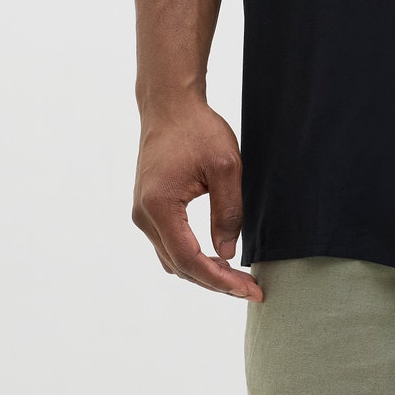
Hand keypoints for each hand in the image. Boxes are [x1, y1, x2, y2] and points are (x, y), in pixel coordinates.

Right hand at [132, 100, 264, 300]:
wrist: (170, 105)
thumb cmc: (198, 129)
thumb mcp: (226, 167)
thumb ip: (228, 212)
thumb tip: (228, 253)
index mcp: (159, 206)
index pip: (190, 259)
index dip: (221, 280)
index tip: (250, 289)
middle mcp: (143, 215)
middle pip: (179, 266)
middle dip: (216, 281)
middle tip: (251, 289)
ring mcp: (142, 213)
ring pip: (172, 259)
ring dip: (203, 272)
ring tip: (237, 279)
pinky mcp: (148, 208)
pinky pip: (169, 244)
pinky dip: (192, 257)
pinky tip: (216, 258)